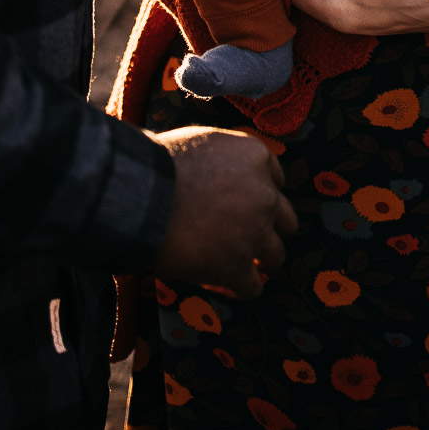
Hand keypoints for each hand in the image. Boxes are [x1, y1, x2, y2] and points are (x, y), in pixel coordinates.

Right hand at [151, 125, 297, 298]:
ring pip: (276, 255)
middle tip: (245, 236)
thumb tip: (221, 169)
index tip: (243, 204)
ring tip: (237, 264)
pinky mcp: (237, 267)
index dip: (258, 193)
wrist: (142, 196)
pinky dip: (239, 288)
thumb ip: (225, 158)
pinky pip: (253, 287)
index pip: (276, 180)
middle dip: (267, 228)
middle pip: (285, 219)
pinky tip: (223, 284)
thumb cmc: (161, 164)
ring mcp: (255, 233)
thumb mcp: (203, 142)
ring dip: (258, 260)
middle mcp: (265, 195)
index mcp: (256, 157)